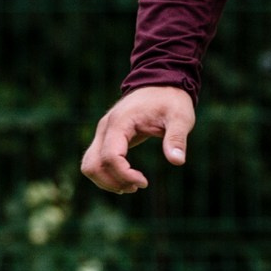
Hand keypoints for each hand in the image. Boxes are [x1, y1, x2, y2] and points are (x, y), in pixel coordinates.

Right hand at [80, 86, 197, 193]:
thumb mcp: (180, 117)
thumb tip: (178, 161)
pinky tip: (126, 179)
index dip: (124, 175)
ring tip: (132, 186)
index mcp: (120, 122)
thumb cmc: (171, 100)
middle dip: (112, 182)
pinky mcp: (106, 137)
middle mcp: (105, 128)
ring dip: (106, 181)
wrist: (161, 83)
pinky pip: (96, 160)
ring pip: (89, 164)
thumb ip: (177, 138)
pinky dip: (106, 174)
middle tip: (137, 187)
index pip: (110, 156)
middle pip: (92, 164)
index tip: (144, 182)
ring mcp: (102, 132)